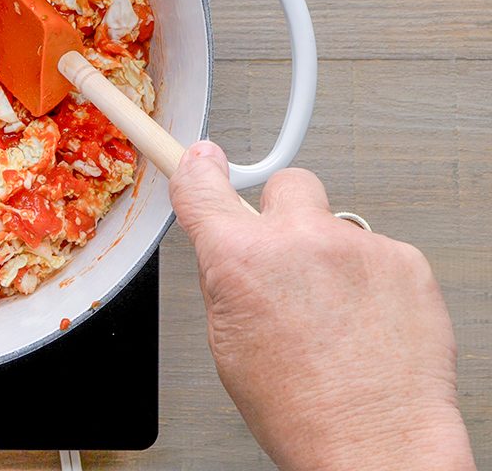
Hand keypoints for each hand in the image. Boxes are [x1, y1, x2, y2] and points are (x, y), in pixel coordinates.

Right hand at [169, 141, 474, 470]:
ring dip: (330, 255)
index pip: (201, 185)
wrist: (377, 444)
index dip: (197, 169)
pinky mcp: (405, 260)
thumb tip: (229, 249)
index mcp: (240, 259)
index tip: (201, 159)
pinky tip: (365, 320)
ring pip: (335, 224)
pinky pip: (376, 250)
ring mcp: (358, 246)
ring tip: (334, 313)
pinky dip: (370, 278)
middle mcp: (300, 240)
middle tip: (287, 258)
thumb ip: (226, 277)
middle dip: (281, 214)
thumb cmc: (302, 410)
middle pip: (285, 185)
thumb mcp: (227, 343)